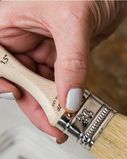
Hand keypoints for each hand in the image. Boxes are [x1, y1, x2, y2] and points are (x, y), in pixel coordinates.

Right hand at [0, 1, 126, 142]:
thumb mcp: (73, 20)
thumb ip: (71, 62)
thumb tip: (69, 98)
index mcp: (9, 23)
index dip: (2, 81)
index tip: (18, 95)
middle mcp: (23, 40)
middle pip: (21, 82)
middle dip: (36, 105)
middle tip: (53, 125)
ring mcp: (43, 50)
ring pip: (41, 87)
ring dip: (53, 107)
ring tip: (66, 124)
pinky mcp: (63, 58)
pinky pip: (61, 84)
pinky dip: (68, 98)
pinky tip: (73, 110)